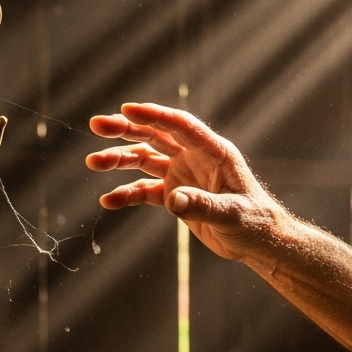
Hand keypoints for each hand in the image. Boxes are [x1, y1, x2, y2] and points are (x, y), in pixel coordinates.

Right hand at [85, 103, 285, 265]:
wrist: (258, 242)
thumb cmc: (255, 222)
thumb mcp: (232, 214)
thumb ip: (203, 205)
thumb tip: (173, 199)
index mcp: (214, 152)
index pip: (181, 126)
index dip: (155, 116)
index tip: (126, 109)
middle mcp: (196, 158)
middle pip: (156, 136)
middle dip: (126, 129)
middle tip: (97, 124)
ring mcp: (183, 174)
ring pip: (145, 159)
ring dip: (120, 159)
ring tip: (93, 161)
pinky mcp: (175, 195)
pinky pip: (146, 190)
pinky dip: (127, 194)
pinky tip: (108, 200)